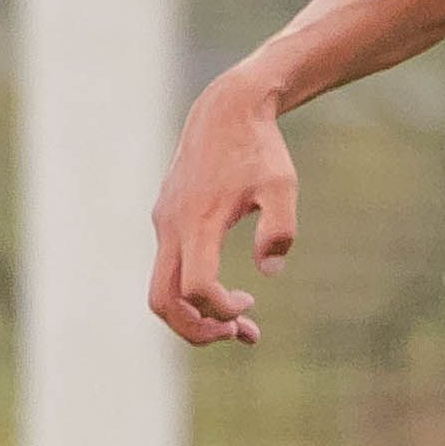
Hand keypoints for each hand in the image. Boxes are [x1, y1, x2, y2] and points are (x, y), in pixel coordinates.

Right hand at [148, 72, 299, 345]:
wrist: (226, 110)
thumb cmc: (259, 148)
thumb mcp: (282, 185)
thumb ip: (279, 229)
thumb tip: (269, 271)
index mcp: (197, 223)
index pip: (195, 287)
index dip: (220, 310)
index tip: (250, 304)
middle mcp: (171, 227)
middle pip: (162, 301)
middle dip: (196, 330)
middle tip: (240, 335)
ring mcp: (164, 224)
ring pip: (163, 288)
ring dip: (198, 315)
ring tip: (244, 324)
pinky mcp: (168, 220)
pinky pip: (171, 267)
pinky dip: (194, 291)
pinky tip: (229, 293)